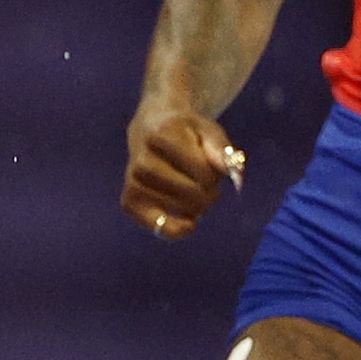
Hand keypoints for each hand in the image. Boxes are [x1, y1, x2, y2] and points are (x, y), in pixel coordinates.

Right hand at [120, 108, 244, 238]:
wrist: (149, 130)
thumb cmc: (185, 132)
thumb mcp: (207, 130)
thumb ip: (220, 148)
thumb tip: (231, 170)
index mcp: (162, 136)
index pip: (203, 171)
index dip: (216, 174)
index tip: (212, 166)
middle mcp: (142, 160)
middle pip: (194, 193)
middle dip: (210, 191)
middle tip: (207, 182)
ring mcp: (134, 182)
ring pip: (183, 208)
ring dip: (198, 205)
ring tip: (193, 189)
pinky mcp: (130, 201)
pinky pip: (159, 227)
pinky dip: (178, 229)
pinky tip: (188, 222)